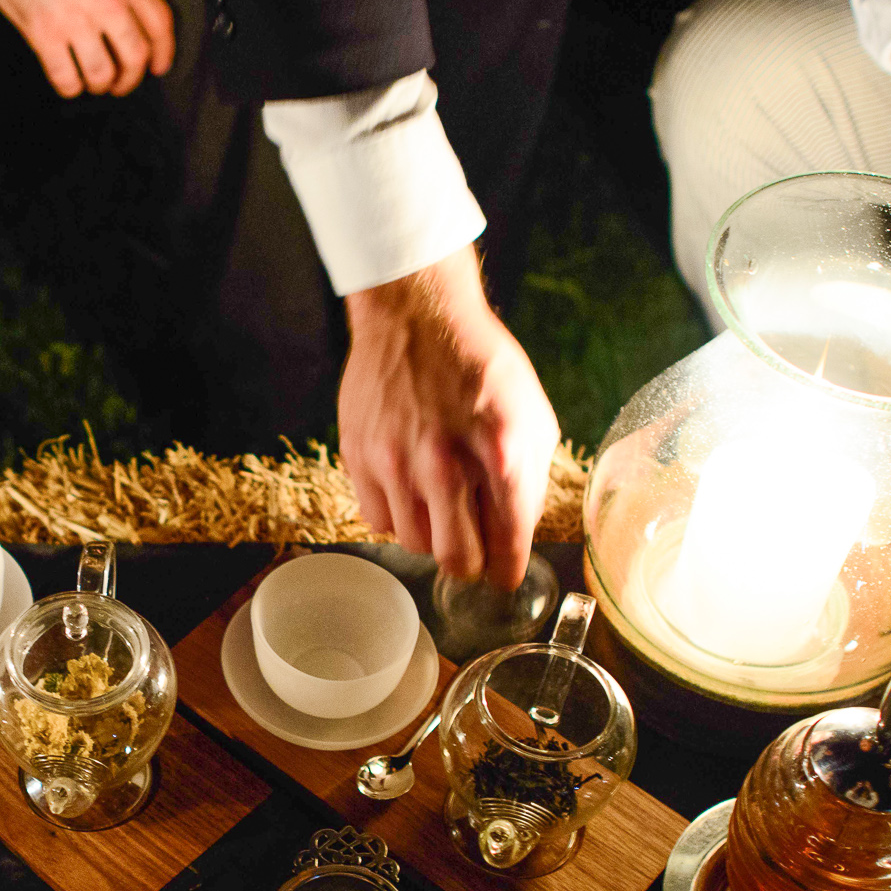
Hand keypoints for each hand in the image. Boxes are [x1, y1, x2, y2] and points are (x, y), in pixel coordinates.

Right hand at [0, 0, 173, 98]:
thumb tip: (128, 8)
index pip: (160, 24)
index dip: (164, 52)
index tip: (158, 66)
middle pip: (135, 56)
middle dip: (131, 78)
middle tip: (123, 83)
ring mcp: (74, 18)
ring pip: (101, 74)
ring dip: (100, 85)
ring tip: (94, 82)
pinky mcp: (42, 32)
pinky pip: (64, 77)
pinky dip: (69, 87)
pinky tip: (68, 81)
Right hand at [339, 248, 559, 587]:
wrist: (417, 316)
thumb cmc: (481, 365)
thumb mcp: (531, 415)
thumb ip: (527, 481)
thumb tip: (515, 537)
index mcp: (501, 452)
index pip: (508, 546)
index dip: (509, 571)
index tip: (505, 575)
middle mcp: (445, 463)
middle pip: (456, 560)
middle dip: (471, 563)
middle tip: (473, 548)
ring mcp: (396, 461)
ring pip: (414, 544)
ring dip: (431, 535)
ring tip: (438, 504)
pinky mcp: (360, 456)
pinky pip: (377, 519)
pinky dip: (396, 514)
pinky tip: (408, 486)